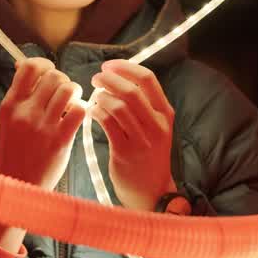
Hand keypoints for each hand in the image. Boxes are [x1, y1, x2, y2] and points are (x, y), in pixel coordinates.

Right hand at [0, 57, 85, 251]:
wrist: (15, 187)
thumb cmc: (13, 152)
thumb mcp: (5, 121)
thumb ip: (17, 96)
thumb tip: (25, 66)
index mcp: (9, 105)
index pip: (29, 68)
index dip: (44, 64)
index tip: (49, 71)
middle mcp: (25, 113)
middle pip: (53, 76)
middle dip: (62, 79)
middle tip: (62, 92)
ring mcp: (43, 127)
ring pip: (68, 89)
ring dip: (74, 93)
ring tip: (70, 103)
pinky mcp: (60, 141)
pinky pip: (79, 110)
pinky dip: (81, 109)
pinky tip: (76, 117)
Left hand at [89, 60, 176, 211]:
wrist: (152, 191)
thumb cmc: (148, 154)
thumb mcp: (155, 126)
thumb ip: (143, 104)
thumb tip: (119, 76)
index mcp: (165, 113)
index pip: (148, 79)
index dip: (125, 67)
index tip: (109, 65)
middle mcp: (156, 125)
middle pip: (130, 91)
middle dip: (109, 80)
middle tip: (96, 78)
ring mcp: (142, 140)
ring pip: (117, 106)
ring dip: (101, 97)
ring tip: (95, 97)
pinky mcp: (124, 152)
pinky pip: (107, 124)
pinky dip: (96, 112)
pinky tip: (92, 112)